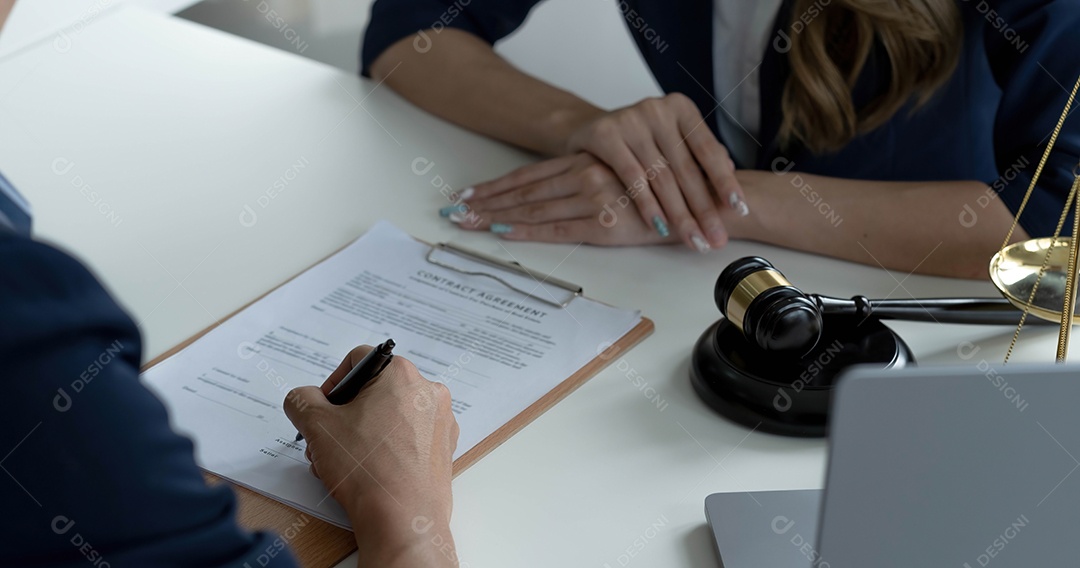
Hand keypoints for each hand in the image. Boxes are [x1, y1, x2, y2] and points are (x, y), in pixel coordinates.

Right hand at [285, 347, 459, 566]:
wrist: (402, 519)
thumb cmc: (367, 468)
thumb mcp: (317, 425)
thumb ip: (301, 400)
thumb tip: (302, 398)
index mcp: (402, 374)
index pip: (358, 360)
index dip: (332, 384)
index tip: (322, 409)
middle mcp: (428, 392)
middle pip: (374, 391)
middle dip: (344, 416)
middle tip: (326, 441)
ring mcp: (439, 422)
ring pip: (389, 416)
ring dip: (360, 434)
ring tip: (341, 462)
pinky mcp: (443, 449)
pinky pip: (407, 438)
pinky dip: (385, 448)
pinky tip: (366, 472)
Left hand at [452, 153, 681, 245]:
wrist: (702, 201)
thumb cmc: (664, 193)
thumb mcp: (622, 179)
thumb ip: (591, 182)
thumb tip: (558, 198)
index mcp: (587, 162)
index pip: (530, 175)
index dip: (497, 186)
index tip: (469, 193)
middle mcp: (585, 175)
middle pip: (523, 191)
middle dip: (485, 202)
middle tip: (454, 210)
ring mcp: (593, 198)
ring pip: (533, 209)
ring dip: (496, 216)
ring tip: (466, 222)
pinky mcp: (605, 224)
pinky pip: (556, 229)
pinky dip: (526, 231)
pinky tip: (501, 232)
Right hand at [566, 93, 747, 250]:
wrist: (589, 130)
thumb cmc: (638, 140)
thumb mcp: (670, 140)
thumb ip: (698, 153)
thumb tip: (730, 169)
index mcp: (681, 108)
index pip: (708, 149)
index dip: (725, 181)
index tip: (740, 209)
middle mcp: (658, 110)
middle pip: (686, 168)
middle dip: (704, 208)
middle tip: (716, 238)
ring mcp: (630, 120)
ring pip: (661, 177)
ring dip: (679, 214)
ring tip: (693, 240)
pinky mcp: (605, 135)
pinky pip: (632, 178)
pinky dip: (647, 205)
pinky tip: (659, 226)